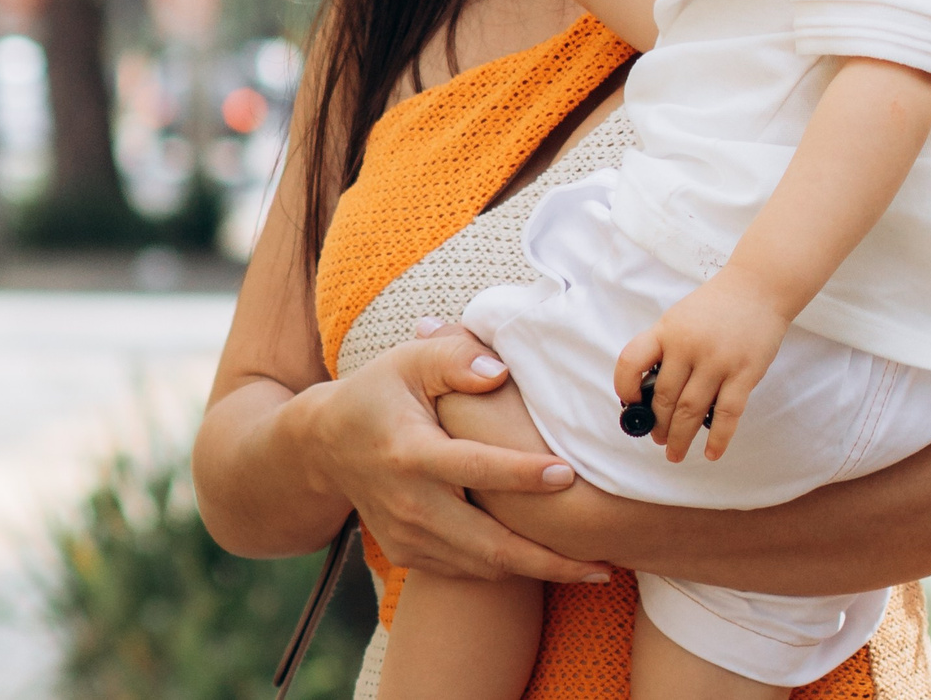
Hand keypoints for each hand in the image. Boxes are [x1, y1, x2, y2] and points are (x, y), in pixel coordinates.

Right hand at [297, 323, 602, 583]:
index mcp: (409, 453)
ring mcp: (407, 536)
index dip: (521, 473)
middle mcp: (408, 504)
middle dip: (549, 559)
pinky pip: (467, 572)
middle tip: (605, 564)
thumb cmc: (380, 393)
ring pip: (483, 568)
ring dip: (538, 572)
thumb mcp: (408, 361)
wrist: (326, 445)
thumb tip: (500, 372)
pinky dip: (509, 572)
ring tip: (592, 572)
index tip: (568, 473)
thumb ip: (454, 357)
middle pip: (488, 544)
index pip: (474, 468)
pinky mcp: (408, 554)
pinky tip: (548, 565)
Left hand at [613, 274, 790, 464]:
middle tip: (659, 438)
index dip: (624, 386)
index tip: (631, 403)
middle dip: (658, 424)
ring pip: (691, 410)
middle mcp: (688, 346)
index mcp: (666, 330)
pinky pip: (727, 413)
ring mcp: (717, 361)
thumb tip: (650, 392)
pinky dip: (718, 438)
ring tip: (675, 452)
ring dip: (681, 437)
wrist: (759, 288)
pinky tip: (712, 453)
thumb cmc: (715, 307)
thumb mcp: (679, 318)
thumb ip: (665, 348)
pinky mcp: (745, 373)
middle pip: (664, 397)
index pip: (631, 360)